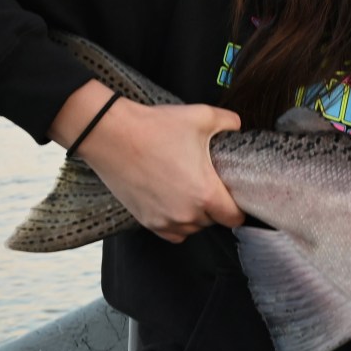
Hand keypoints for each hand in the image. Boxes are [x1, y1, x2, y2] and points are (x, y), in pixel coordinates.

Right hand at [51, 81, 244, 242]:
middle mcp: (186, 214)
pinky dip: (177, 223)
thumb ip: (229, 122)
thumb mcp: (203, 117)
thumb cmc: (156, 127)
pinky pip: (171, 233)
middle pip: (213, 221)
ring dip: (196, 216)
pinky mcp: (145, 220)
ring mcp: (164, 220)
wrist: (111, 134)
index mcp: (205, 193)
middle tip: (209, 184)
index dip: (239, 208)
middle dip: (216, 207)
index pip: (234, 218)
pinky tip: (175, 203)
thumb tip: (238, 126)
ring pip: (192, 228)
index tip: (235, 197)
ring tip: (191, 192)